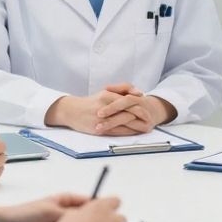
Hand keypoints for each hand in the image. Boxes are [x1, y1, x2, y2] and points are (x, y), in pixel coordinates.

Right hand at [44, 87, 166, 135]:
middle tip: (150, 119)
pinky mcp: (99, 129)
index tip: (148, 109)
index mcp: (107, 95)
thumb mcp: (106, 92)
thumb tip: (138, 92)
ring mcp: (102, 119)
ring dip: (137, 125)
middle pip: (129, 112)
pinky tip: (134, 131)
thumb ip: (123, 89)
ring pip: (124, 122)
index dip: (141, 105)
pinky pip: (118, 131)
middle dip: (141, 117)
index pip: (129, 100)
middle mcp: (105, 107)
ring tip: (145, 127)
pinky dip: (128, 131)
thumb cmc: (91, 102)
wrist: (72, 111)